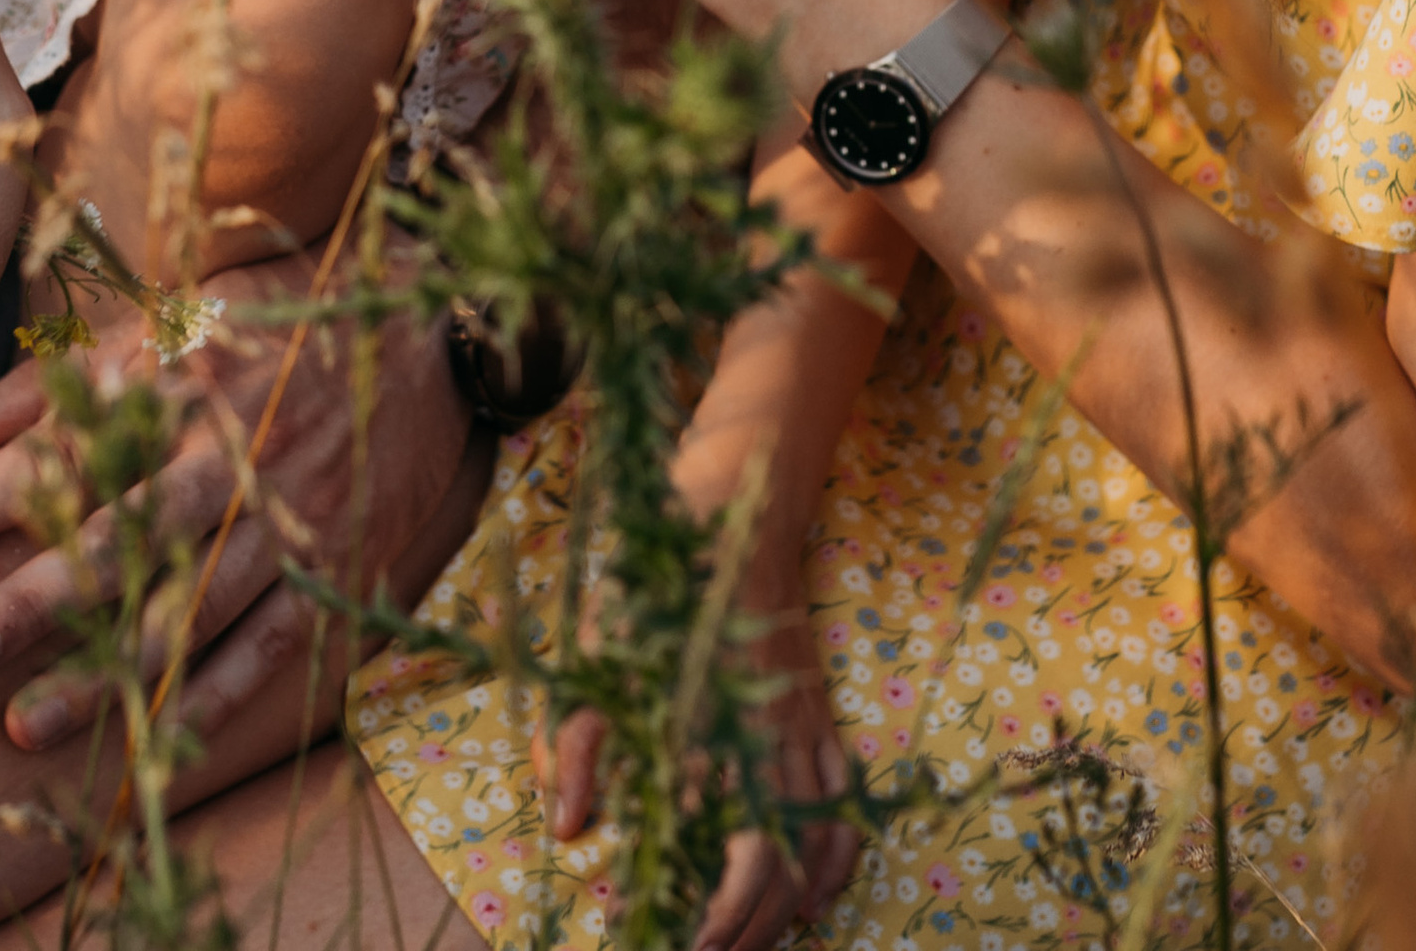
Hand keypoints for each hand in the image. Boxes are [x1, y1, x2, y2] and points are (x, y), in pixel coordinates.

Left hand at [0, 261, 485, 748]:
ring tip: (26, 722)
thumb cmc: (279, 324)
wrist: (429, 337)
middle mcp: (233, 451)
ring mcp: (287, 516)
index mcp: (185, 381)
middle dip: (38, 597)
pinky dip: (211, 700)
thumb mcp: (166, 324)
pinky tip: (149, 749)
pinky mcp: (332, 567)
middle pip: (126, 533)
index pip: (67, 447)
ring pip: (190, 606)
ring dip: (109, 670)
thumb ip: (53, 383)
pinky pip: (268, 646)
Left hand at [544, 581, 858, 950]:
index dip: (718, 919)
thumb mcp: (598, 653)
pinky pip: (844, 800)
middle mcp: (769, 739)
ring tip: (747, 945)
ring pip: (813, 844)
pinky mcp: (817, 711)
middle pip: (780, 869)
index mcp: (715, 730)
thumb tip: (571, 829)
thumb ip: (575, 742)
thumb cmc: (655, 583)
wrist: (735, 508)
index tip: (681, 947)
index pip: (737, 857)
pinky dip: (834, 858)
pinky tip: (811, 896)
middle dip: (748, 933)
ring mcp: (802, 726)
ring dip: (786, 910)